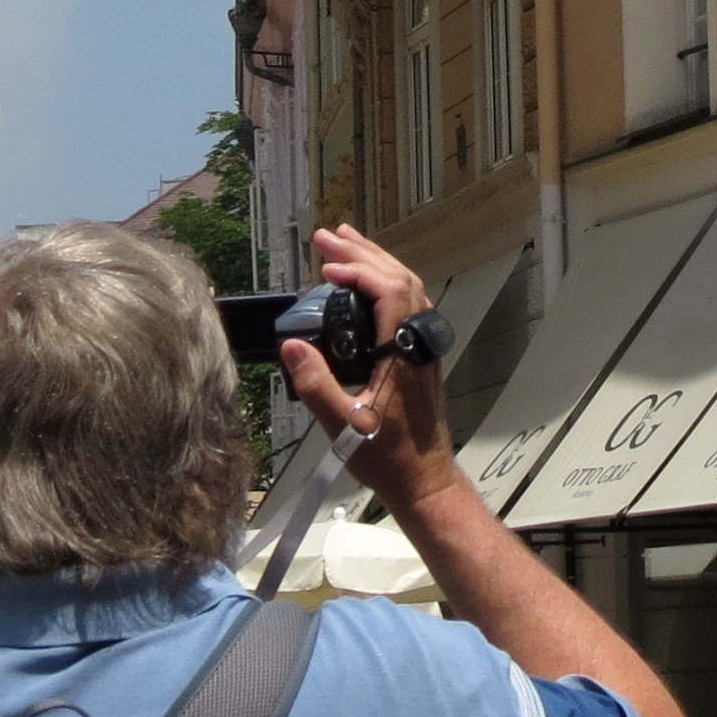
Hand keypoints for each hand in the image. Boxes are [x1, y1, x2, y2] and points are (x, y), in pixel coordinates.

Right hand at [279, 226, 462, 513]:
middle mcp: (419, 342)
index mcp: (404, 352)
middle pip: (399, 279)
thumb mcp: (343, 424)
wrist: (424, 479)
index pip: (388, 291)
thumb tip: (292, 344)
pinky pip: (408, 304)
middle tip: (327, 237)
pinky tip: (367, 284)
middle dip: (362, 254)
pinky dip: (385, 284)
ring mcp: (424, 347)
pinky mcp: (422, 356)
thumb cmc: (386, 456)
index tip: (326, 268)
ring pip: (408, 288)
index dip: (358, 272)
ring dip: (376, 263)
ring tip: (345, 244)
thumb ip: (315, 384)